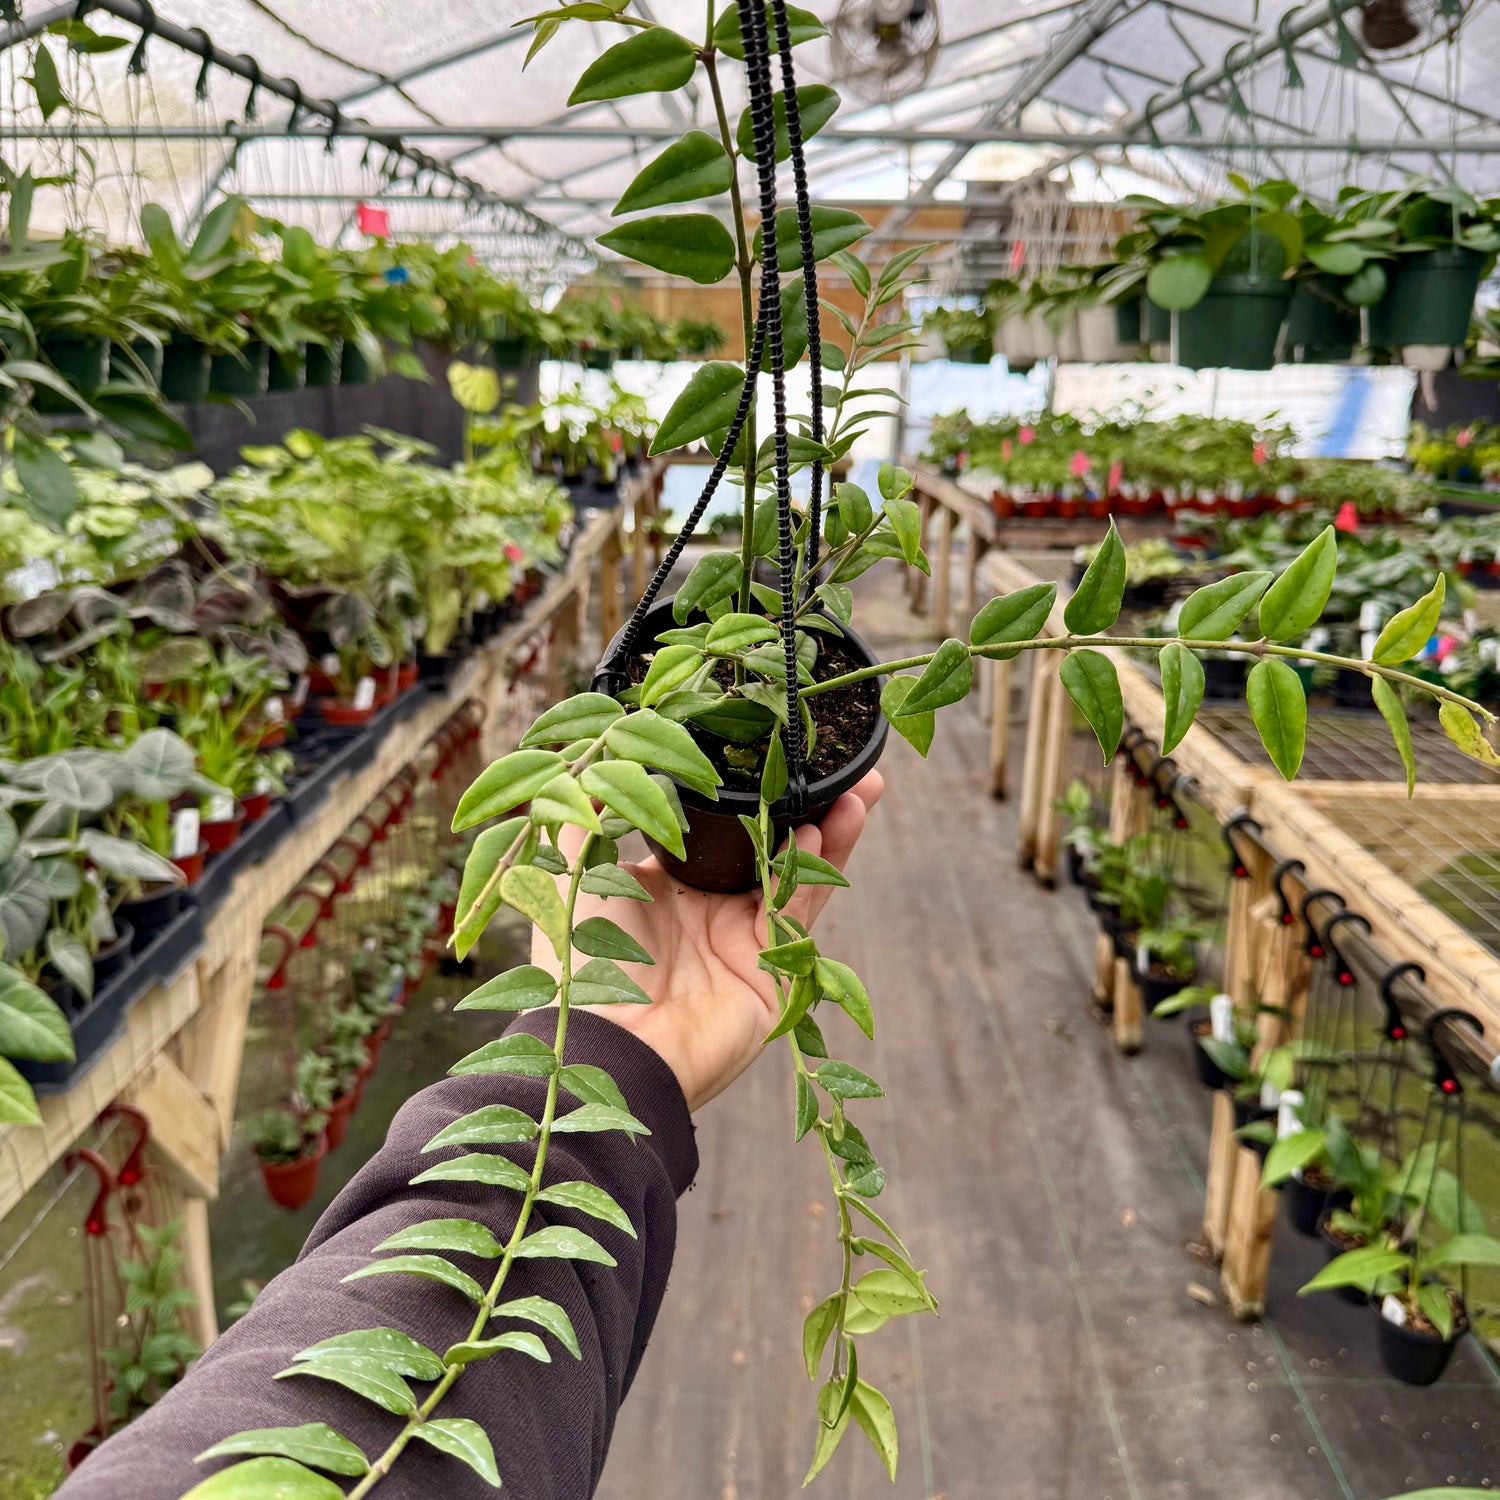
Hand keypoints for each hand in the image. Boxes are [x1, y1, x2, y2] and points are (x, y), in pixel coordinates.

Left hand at [531, 771, 883, 1110]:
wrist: (607, 1047)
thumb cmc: (582, 964)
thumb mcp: (573, 878)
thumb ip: (586, 823)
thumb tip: (589, 768)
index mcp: (670, 889)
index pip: (727, 833)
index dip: (757, 797)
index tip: (781, 757)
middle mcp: (712, 914)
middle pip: (775, 849)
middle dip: (812, 809)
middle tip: (847, 766)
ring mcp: (746, 944)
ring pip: (799, 876)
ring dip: (829, 833)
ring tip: (858, 789)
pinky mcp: (772, 974)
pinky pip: (795, 914)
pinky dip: (809, 874)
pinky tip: (816, 833)